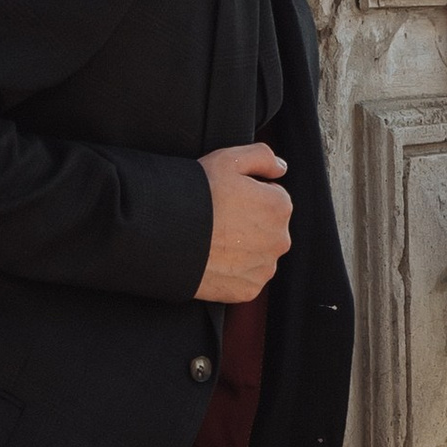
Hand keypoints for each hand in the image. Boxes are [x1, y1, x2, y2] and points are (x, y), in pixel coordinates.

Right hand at [195, 141, 289, 303]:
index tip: (227, 198)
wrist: (166, 235)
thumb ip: (262, 156)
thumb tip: (281, 167)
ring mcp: (264, 268)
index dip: (248, 196)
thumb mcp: (228, 159)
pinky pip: (245, 278)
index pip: (273, 198)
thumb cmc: (197, 194)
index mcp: (280, 207)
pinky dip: (232, 272)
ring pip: (257, 255)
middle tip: (218, 219)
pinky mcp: (248, 290)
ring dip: (242, 249)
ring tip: (213, 240)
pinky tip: (213, 259)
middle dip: (249, 223)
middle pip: (267, 229)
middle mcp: (280, 240)